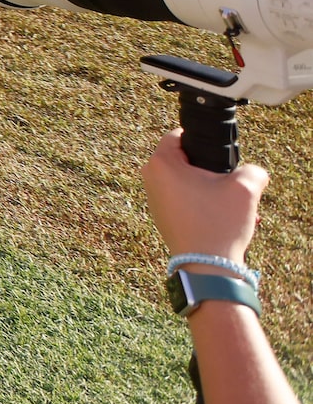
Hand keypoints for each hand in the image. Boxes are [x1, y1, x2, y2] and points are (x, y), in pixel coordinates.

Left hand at [143, 131, 268, 265]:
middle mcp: (151, 178)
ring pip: (189, 183)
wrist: (207, 268)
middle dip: (212, 173)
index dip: (203, 143)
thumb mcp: (245, 188)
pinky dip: (205, 206)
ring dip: (212, 192)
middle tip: (230, 187)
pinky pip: (186, 201)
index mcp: (161, 163)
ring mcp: (154, 199)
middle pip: (186, 161)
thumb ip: (253, 170)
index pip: (179, 136)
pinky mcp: (163, 217)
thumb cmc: (219, 223)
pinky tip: (225, 219)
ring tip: (234, 208)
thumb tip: (252, 172)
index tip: (220, 157)